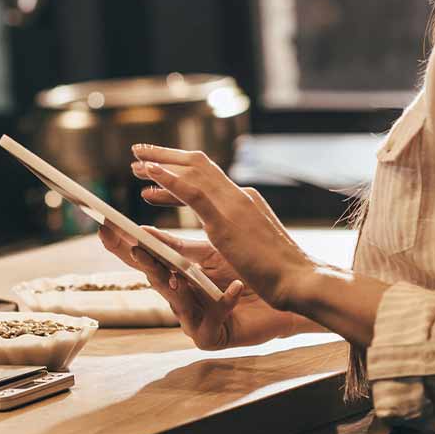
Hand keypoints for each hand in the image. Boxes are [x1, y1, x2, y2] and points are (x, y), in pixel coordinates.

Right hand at [99, 224, 299, 348]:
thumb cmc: (244, 274)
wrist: (280, 299)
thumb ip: (177, 249)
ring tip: (174, 273)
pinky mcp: (211, 337)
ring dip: (173, 286)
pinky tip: (235, 289)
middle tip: (132, 247)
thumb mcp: (209, 256)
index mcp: (175, 275)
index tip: (106, 225)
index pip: (146, 257)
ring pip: (176, 303)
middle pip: (155, 279)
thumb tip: (144, 231)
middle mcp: (178, 300)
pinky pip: (212, 321)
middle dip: (142, 263)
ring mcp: (192, 321)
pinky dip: (223, 303)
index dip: (125, 243)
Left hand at [131, 145, 317, 312]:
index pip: (207, 177)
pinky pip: (191, 192)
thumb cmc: (281, 271)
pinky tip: (148, 171)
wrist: (300, 280)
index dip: (178, 171)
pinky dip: (168, 178)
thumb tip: (229, 228)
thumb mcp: (255, 243)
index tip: (155, 171)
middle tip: (137, 154)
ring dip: (160, 164)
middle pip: (197, 165)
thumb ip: (241, 230)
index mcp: (245, 200)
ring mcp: (233, 205)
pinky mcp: (225, 220)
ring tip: (134, 163)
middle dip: (166, 158)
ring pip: (191, 172)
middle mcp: (238, 195)